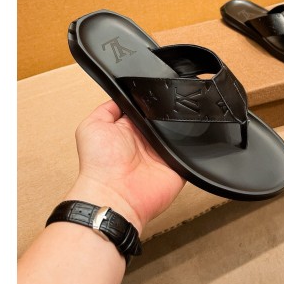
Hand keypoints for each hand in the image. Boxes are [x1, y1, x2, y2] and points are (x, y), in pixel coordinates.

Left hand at [65, 100, 185, 233]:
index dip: (149, 99)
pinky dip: (192, 145)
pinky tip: (187, 137)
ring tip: (175, 120)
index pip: (145, 108)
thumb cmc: (99, 165)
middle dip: (166, 109)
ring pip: (179, 131)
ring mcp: (163, 153)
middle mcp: (147, 140)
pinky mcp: (178, 166)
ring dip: (179, 125)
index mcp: (129, 128)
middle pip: (164, 117)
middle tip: (167, 104)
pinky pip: (191, 152)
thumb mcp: (91, 126)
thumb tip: (121, 96)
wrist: (115, 195)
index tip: (155, 89)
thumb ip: (107, 109)